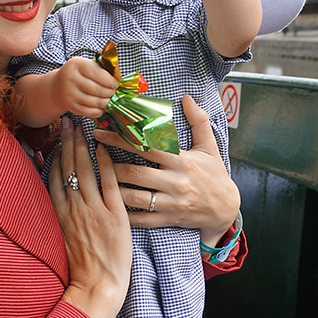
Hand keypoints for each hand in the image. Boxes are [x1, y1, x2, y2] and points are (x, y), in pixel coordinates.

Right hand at [49, 116, 131, 317]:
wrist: (96, 286)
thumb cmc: (81, 267)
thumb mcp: (63, 238)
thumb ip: (62, 215)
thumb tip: (60, 198)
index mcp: (59, 213)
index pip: (55, 175)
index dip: (56, 154)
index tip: (57, 137)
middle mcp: (73, 207)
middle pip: (67, 167)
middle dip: (67, 141)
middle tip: (68, 121)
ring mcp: (93, 210)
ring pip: (85, 170)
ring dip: (83, 145)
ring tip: (83, 127)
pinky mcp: (113, 215)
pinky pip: (108, 183)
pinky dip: (105, 164)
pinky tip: (105, 148)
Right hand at [51, 56, 116, 118]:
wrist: (56, 87)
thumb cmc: (77, 75)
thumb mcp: (85, 65)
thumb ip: (101, 69)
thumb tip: (119, 77)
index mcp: (76, 64)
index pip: (97, 73)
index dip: (110, 80)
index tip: (116, 83)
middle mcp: (70, 79)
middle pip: (97, 89)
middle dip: (110, 92)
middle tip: (113, 92)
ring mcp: (69, 94)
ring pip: (95, 102)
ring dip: (106, 102)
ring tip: (108, 99)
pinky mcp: (71, 107)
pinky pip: (91, 112)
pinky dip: (99, 111)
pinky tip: (101, 106)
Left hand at [93, 94, 238, 245]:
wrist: (226, 209)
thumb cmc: (214, 175)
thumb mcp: (210, 147)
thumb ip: (198, 121)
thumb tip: (187, 97)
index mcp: (182, 162)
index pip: (147, 148)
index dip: (122, 139)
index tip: (101, 133)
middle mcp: (175, 182)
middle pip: (136, 173)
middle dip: (110, 166)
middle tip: (91, 159)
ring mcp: (171, 203)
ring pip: (135, 198)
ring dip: (113, 189)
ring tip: (94, 181)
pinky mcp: (168, 219)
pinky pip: (142, 219)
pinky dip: (124, 214)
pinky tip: (108, 206)